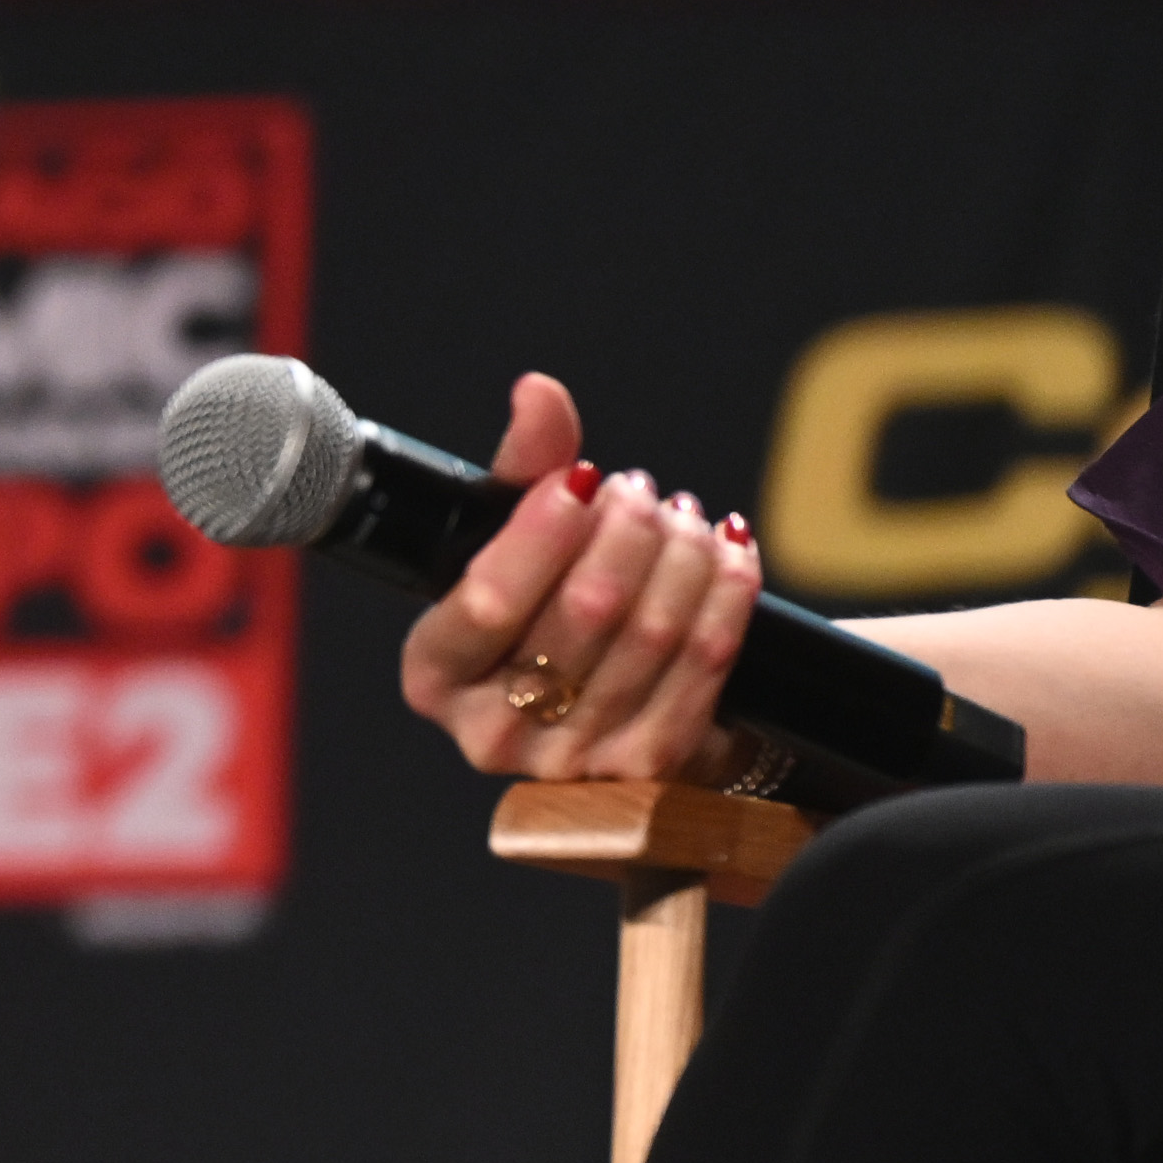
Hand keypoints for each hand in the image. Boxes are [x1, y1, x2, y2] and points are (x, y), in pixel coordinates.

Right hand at [393, 369, 765, 781]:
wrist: (600, 704)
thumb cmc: (537, 609)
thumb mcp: (512, 542)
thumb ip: (522, 469)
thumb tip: (540, 392)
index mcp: (433, 677)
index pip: (490, 601)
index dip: (544, 531)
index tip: (585, 477)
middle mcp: (492, 734)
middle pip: (584, 610)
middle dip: (627, 532)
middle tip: (642, 489)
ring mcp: (573, 761)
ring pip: (651, 634)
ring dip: (683, 556)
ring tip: (684, 516)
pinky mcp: (649, 770)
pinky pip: (703, 668)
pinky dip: (726, 597)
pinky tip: (728, 552)